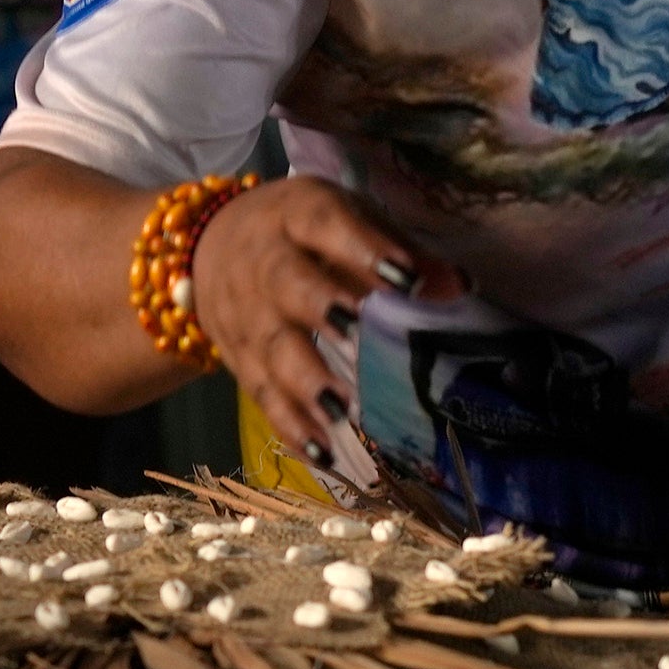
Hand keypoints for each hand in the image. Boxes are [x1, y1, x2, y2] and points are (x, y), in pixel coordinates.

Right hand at [194, 180, 452, 467]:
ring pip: (270, 346)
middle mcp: (261, 261)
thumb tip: (459, 286)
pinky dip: (290, 425)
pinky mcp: (237, 358)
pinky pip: (261, 393)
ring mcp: (244, 313)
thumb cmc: (303, 234)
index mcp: (295, 214)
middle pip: (285, 284)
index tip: (404, 276)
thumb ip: (398, 251)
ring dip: (305, 381)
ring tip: (341, 411)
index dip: (361, 247)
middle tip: (357, 337)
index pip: (323, 223)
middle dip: (319, 308)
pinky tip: (321, 453)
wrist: (209, 246)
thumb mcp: (344, 219)